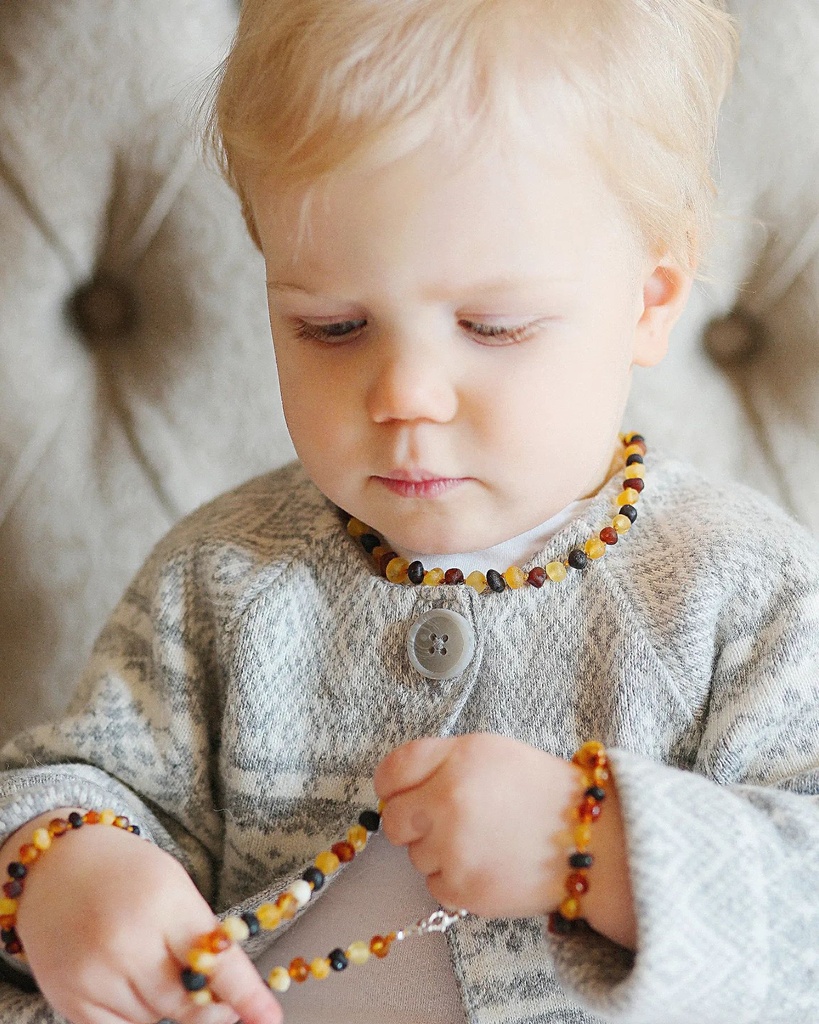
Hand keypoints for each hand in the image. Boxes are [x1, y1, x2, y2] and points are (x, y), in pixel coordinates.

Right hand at [9, 811, 281, 1023]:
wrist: (56, 866)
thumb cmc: (127, 875)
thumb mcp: (174, 887)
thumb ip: (200, 936)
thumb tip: (232, 995)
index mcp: (165, 903)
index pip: (216, 962)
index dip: (246, 996)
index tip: (269, 1018)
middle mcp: (127, 942)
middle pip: (186, 1002)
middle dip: (210, 1007)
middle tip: (221, 1002)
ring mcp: (94, 975)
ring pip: (154, 1019)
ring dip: (168, 1006)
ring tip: (152, 965)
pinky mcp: (70, 1000)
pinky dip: (136, 1017)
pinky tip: (132, 985)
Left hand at [374, 734, 581, 917]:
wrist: (591, 840)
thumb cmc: (542, 791)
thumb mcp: (491, 751)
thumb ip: (441, 762)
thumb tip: (398, 787)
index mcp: (456, 759)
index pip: (392, 770)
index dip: (391, 785)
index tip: (398, 793)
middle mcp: (448, 800)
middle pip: (394, 820)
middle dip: (413, 822)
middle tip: (443, 822)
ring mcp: (453, 848)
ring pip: (415, 856)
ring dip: (439, 852)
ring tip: (483, 841)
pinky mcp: (463, 889)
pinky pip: (435, 885)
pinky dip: (455, 879)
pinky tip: (488, 864)